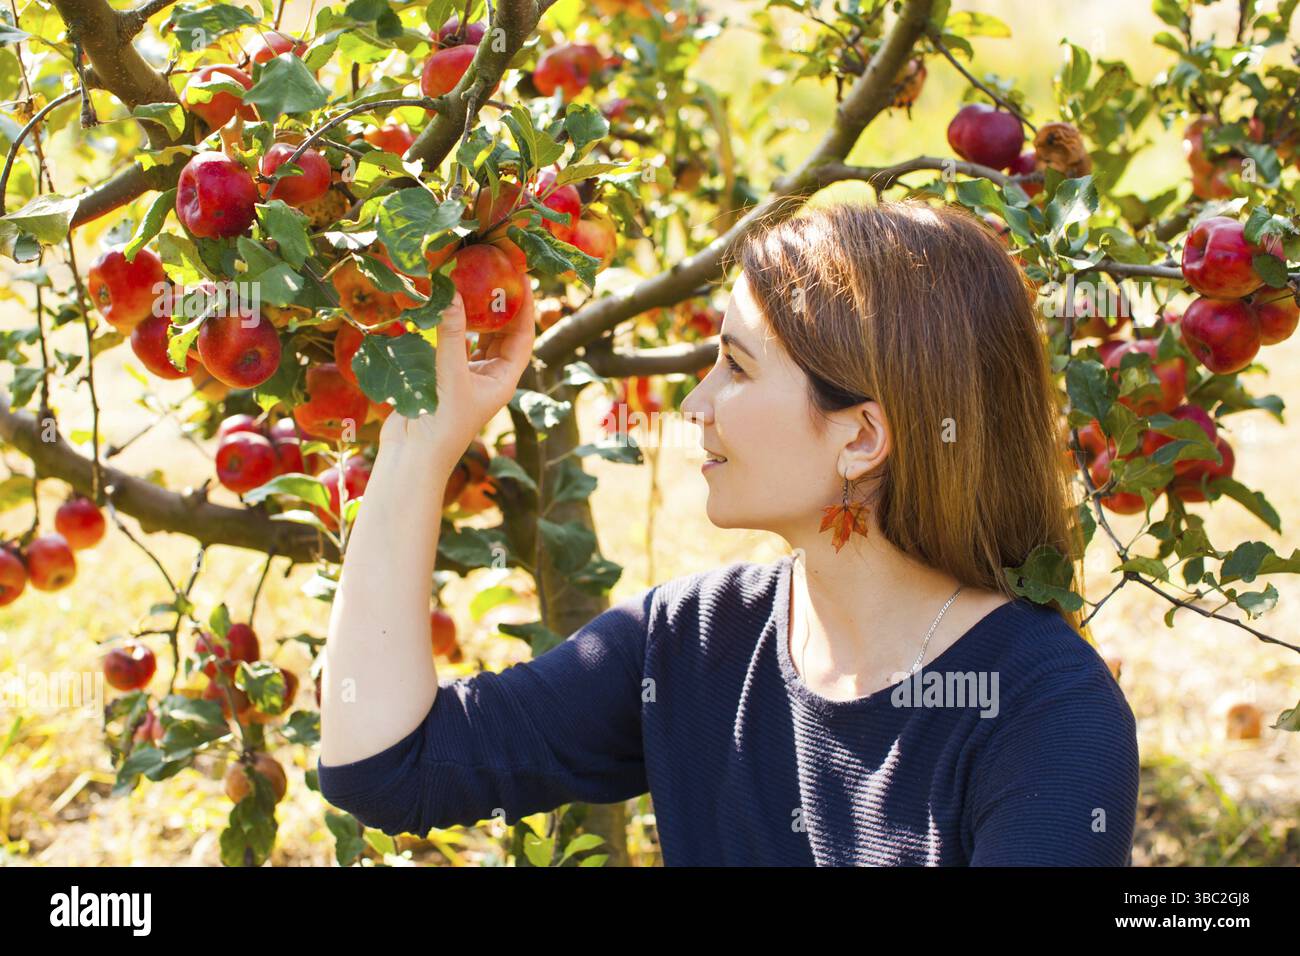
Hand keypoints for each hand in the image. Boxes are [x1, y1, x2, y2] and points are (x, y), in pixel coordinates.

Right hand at [378, 281, 535, 458]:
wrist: (412, 455)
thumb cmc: (442, 424)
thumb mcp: (451, 375)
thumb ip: (451, 334)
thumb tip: (452, 293)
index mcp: (503, 379)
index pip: (523, 336)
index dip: (525, 308)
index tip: (522, 279)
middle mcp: (488, 375)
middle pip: (502, 333)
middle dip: (500, 304)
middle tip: (494, 272)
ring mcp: (465, 375)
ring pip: (476, 336)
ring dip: (474, 312)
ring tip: (470, 280)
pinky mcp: (441, 374)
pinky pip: (451, 342)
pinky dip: (449, 324)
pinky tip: (443, 304)